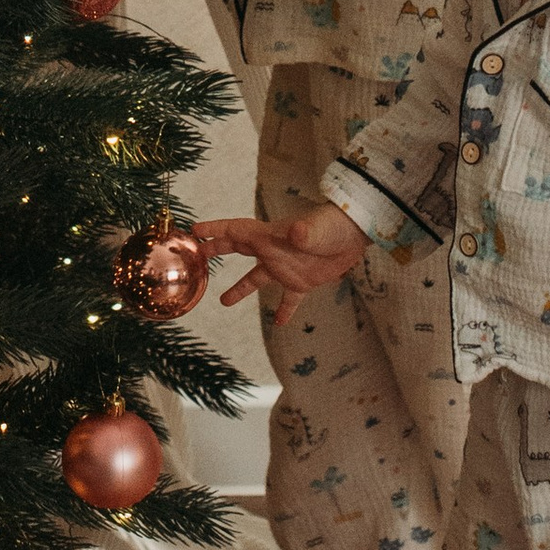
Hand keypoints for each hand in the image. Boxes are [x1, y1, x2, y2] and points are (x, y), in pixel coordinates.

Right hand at [199, 204, 368, 311]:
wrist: (356, 235)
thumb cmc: (334, 227)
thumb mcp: (317, 231)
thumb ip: (304, 233)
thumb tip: (296, 232)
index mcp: (269, 236)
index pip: (235, 231)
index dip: (214, 230)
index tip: (194, 231)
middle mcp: (273, 251)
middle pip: (239, 249)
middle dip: (218, 250)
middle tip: (199, 256)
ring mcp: (286, 267)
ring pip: (257, 279)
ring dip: (240, 289)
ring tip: (223, 301)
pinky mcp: (302, 281)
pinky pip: (289, 299)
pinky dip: (284, 310)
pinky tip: (279, 323)